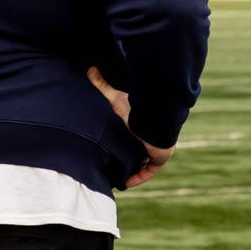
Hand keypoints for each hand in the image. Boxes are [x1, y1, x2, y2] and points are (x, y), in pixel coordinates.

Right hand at [87, 66, 175, 187]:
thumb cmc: (135, 105)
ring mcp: (157, 146)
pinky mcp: (162, 155)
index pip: (133, 138)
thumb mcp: (114, 97)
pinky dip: (140, 176)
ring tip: (117, 178)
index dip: (123, 147)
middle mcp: (149, 136)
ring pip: (144, 162)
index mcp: (140, 124)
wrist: (154, 113)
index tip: (111, 153)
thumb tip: (89, 68)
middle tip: (111, 169)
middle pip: (138, 152)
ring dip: (132, 170)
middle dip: (126, 161)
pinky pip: (151, 170)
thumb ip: (102, 85)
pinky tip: (127, 181)